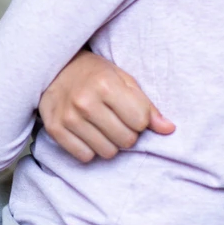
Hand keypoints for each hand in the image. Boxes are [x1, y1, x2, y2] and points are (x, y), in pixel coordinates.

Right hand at [38, 51, 174, 162]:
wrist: (55, 67)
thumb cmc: (95, 73)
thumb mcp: (124, 79)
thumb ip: (147, 105)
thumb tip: (169, 129)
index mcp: (106, 85)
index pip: (140, 121)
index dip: (140, 119)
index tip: (131, 111)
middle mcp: (85, 102)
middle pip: (126, 140)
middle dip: (127, 132)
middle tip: (117, 119)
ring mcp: (68, 117)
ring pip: (107, 152)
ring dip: (110, 143)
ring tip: (102, 126)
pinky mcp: (55, 129)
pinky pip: (85, 156)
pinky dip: (90, 149)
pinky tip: (87, 132)